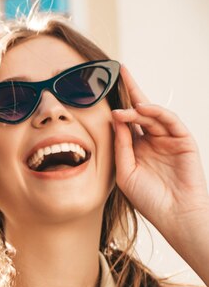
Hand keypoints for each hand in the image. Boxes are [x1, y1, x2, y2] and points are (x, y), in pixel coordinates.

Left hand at [112, 65, 208, 240]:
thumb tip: (115, 120)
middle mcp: (152, 140)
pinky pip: (169, 120)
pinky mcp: (184, 140)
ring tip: (122, 108)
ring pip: (153, 114)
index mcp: (136, 148)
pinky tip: (142, 109)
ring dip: (138, 107)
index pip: (125, 122)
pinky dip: (157, 113)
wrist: (174, 214)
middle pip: (140, 110)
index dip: (117, 105)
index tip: (103, 89)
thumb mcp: (125, 172)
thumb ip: (121, 146)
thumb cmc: (148, 199)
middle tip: (119, 71)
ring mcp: (168, 139)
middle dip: (130, 90)